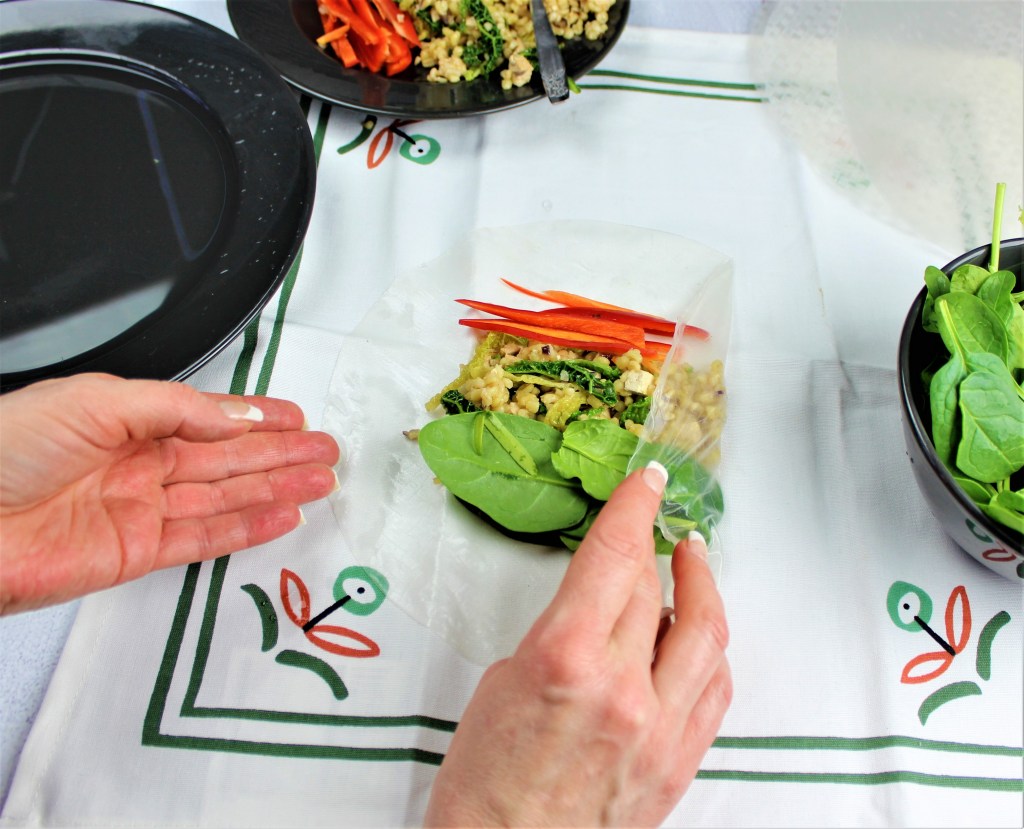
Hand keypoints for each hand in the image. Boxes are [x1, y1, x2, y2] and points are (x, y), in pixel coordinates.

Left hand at [0, 374, 338, 613]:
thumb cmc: (2, 450)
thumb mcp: (97, 402)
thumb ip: (174, 408)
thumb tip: (232, 417)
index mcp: (127, 419)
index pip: (209, 416)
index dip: (256, 416)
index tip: (295, 417)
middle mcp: (137, 463)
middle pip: (228, 457)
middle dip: (280, 453)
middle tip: (325, 450)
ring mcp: (140, 509)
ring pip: (226, 496)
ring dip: (276, 488)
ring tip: (320, 481)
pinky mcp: (137, 552)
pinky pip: (205, 538)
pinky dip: (247, 528)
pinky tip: (280, 517)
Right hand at [425, 463, 730, 827]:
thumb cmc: (484, 785)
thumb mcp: (503, 682)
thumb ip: (560, 635)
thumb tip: (597, 609)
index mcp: (567, 659)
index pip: (615, 556)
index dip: (634, 506)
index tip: (646, 482)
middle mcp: (623, 690)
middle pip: (657, 587)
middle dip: (659, 543)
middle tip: (658, 521)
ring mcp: (659, 729)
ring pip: (706, 633)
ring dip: (701, 588)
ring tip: (693, 564)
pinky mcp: (677, 762)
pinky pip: (715, 689)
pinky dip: (711, 649)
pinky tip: (700, 634)